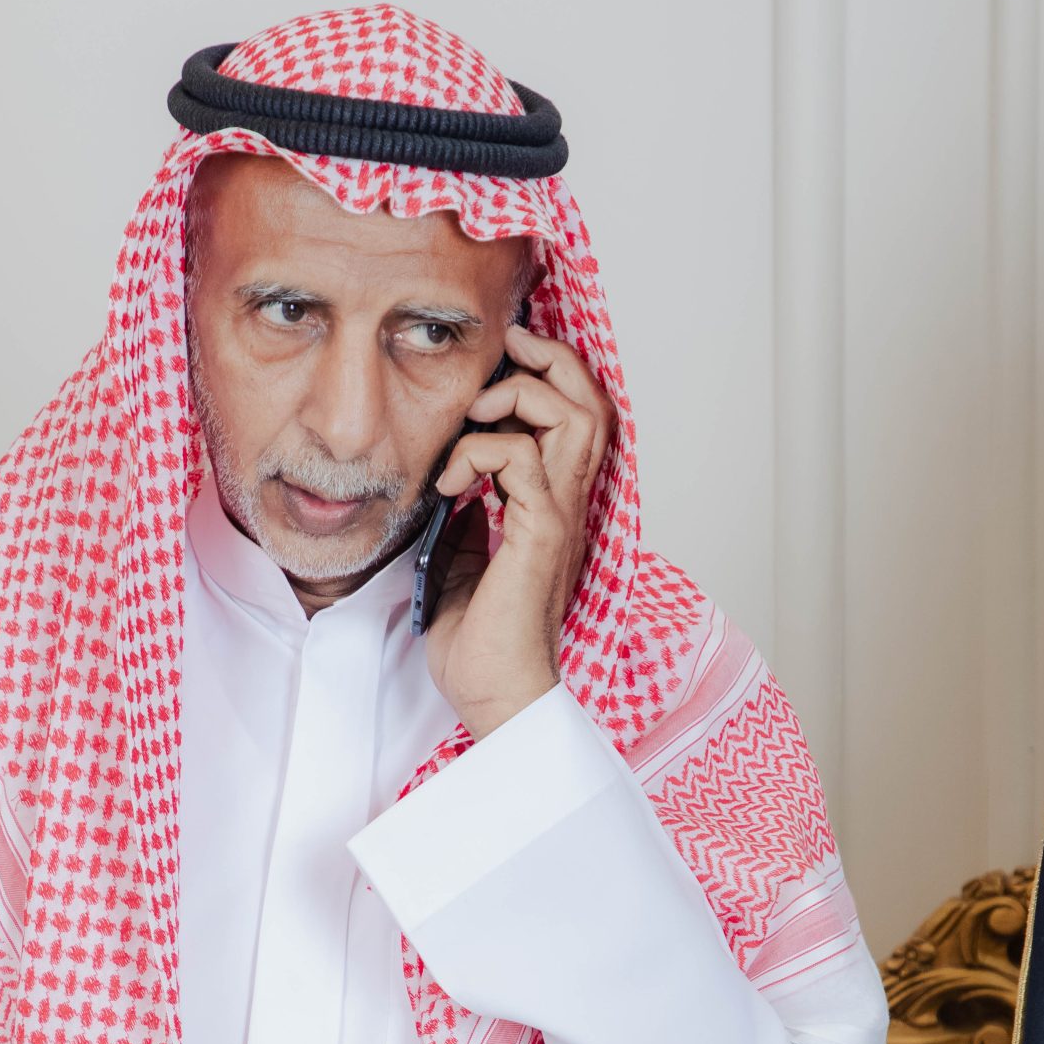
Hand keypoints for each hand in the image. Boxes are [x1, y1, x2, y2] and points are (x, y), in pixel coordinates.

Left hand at [422, 322, 614, 740]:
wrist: (492, 696)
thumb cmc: (481, 643)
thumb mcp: (467, 561)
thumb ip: (473, 518)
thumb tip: (454, 483)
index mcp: (555, 506)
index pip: (580, 418)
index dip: (553, 375)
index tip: (502, 364)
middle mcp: (569, 504)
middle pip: (593, 401)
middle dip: (551, 359)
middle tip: (508, 348)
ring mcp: (560, 517)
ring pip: (574, 415)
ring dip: (520, 395)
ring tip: (474, 415)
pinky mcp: (540, 534)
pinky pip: (523, 459)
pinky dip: (479, 452)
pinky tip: (450, 484)